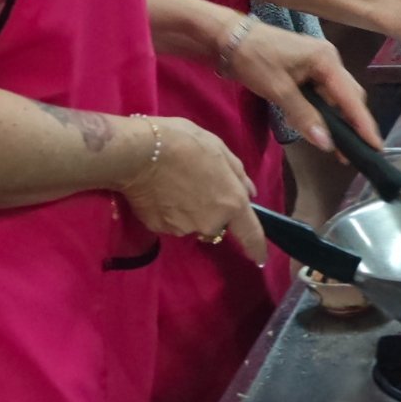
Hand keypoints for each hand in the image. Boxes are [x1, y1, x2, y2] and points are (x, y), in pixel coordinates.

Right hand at [118, 117, 266, 264]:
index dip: (257, 247)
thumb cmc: (185, 143)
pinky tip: (161, 190)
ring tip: (176, 183)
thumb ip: (238, 174)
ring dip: (190, 210)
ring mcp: (183, 228)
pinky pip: (172, 222)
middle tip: (198, 183)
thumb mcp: (220, 149)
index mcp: (231, 203)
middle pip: (217, 223)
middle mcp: (210, 223)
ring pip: (193, 222)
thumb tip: (249, 193)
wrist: (139, 152)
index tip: (260, 258)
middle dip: (213, 210)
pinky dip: (170, 211)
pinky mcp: (159, 229)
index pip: (250, 234)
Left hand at [225, 23, 382, 154]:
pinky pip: (323, 93)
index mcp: (326, 60)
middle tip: (354, 153)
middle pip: (349, 96)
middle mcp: (329, 60)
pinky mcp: (306, 69)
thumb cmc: (254, 58)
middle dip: (354, 124)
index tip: (376, 146)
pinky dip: (325, 111)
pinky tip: (323, 128)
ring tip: (340, 148)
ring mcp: (318, 64)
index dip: (364, 124)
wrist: (228, 38)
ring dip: (338, 120)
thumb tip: (327, 144)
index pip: (352, 97)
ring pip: (336, 97)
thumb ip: (304, 116)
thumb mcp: (278, 89)